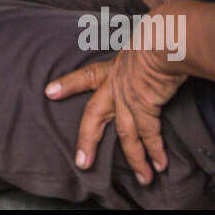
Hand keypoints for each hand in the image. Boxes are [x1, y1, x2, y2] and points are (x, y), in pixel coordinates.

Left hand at [46, 45, 187, 183]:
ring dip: (136, 159)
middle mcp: (116, 85)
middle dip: (88, 140)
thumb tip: (151, 55)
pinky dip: (155, 151)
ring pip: (127, 135)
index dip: (68, 84)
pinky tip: (160, 165)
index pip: (86, 76)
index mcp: (113, 68)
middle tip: (82, 162)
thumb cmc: (158, 35)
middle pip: (95, 116)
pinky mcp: (144, 106)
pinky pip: (149, 135)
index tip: (49, 92)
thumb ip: (141, 56)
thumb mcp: (141, 43)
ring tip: (144, 178)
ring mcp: (128, 98)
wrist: (165, 39)